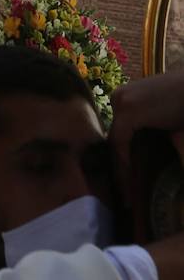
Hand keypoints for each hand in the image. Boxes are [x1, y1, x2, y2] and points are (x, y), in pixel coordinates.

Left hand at [111, 69, 183, 193]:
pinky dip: (124, 163)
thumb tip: (146, 161)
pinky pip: (121, 142)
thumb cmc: (183, 106)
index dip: (121, 160)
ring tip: (126, 195)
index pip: (118, 134)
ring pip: (116, 142)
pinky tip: (129, 184)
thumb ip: (150, 132)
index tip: (126, 185)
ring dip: (120, 169)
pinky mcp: (129, 110)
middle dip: (118, 166)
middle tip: (124, 194)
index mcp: (125, 98)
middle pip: (115, 138)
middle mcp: (118, 97)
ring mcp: (121, 102)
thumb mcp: (163, 120)